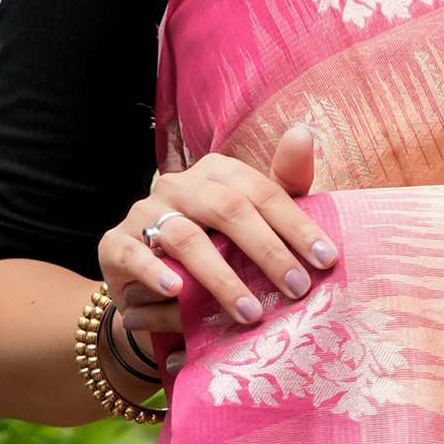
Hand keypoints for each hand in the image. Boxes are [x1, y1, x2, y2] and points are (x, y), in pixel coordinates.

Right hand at [100, 143, 338, 346]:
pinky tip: (177, 292)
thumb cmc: (216, 248)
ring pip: (184, 237)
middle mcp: (179, 185)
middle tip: (298, 289)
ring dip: (221, 277)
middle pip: (227, 209)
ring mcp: (144, 213)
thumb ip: (283, 185)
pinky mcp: (115, 244)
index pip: (262, 191)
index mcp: (217, 172)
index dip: (297, 225)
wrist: (154, 288)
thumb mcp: (254, 221)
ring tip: (251, 312)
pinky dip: (155, 272)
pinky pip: (134, 255)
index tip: (327, 260)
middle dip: (267, 251)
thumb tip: (302, 132)